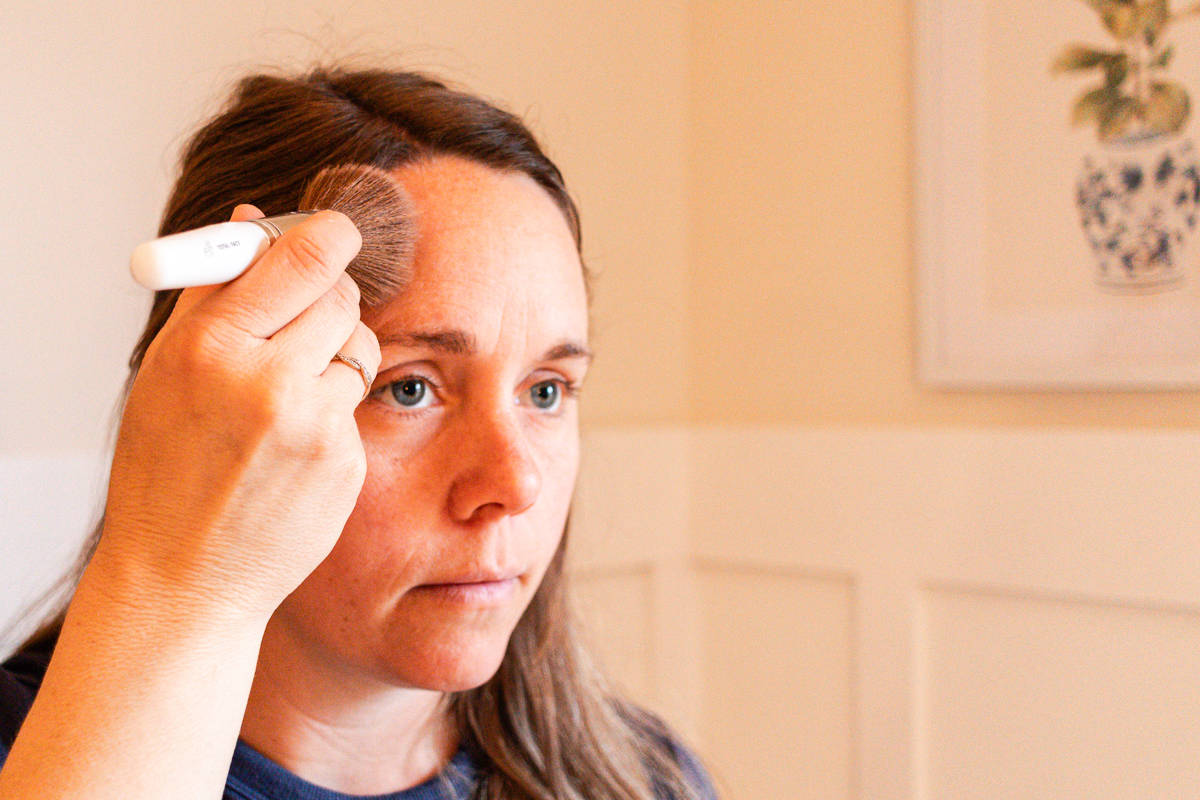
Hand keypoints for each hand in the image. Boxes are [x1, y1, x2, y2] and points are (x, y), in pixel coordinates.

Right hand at [93, 205, 380, 621]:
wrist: (184, 576)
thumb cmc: (165, 468)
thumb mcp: (165, 371)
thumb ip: (212, 292)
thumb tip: (251, 220)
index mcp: (212, 348)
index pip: (303, 258)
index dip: (328, 236)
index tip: (335, 232)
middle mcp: (269, 382)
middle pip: (341, 297)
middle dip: (328, 297)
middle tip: (303, 317)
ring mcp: (315, 427)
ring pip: (360, 348)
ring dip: (336, 353)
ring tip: (289, 390)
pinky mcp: (345, 462)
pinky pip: (355, 405)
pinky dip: (333, 409)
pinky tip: (293, 444)